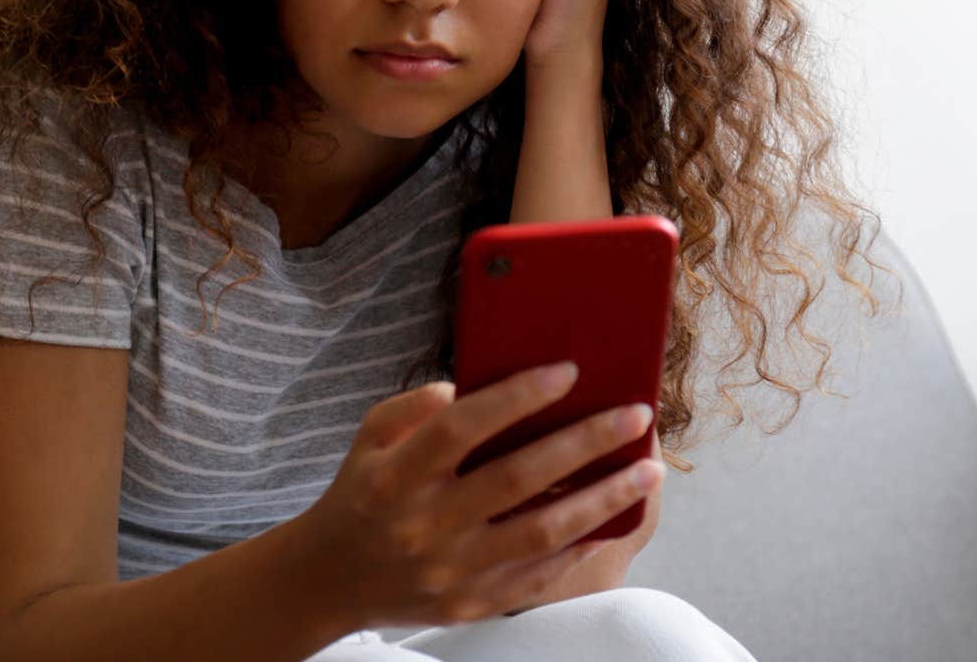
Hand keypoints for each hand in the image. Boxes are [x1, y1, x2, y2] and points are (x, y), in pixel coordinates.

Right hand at [290, 363, 664, 627]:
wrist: (330, 580)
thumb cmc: (362, 494)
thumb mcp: (369, 439)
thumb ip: (410, 407)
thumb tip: (464, 385)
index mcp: (397, 476)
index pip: (461, 428)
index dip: (516, 398)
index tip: (568, 371)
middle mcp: (425, 524)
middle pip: (516, 478)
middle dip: (584, 443)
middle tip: (635, 416)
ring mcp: (450, 570)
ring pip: (542, 532)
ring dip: (602, 498)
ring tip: (646, 470)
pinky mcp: (470, 604)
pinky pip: (538, 575)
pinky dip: (580, 546)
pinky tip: (613, 517)